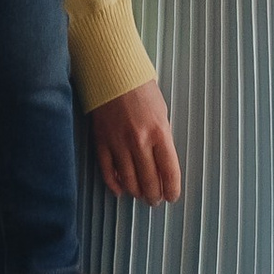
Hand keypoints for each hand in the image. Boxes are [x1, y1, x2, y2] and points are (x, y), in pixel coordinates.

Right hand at [92, 78, 180, 203]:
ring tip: (140, 195)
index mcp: (159, 132)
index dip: (171, 189)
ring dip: (136, 192)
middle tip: (155, 200)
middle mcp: (139, 141)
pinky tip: (120, 190)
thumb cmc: (142, 91)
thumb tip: (162, 165)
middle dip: (154, 195)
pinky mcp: (101, 142)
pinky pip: (107, 171)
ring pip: (128, 180)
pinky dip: (114, 184)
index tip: (171, 197)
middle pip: (148, 180)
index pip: (169, 171)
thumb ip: (162, 139)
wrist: (113, 74)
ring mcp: (118, 143)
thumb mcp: (162, 113)